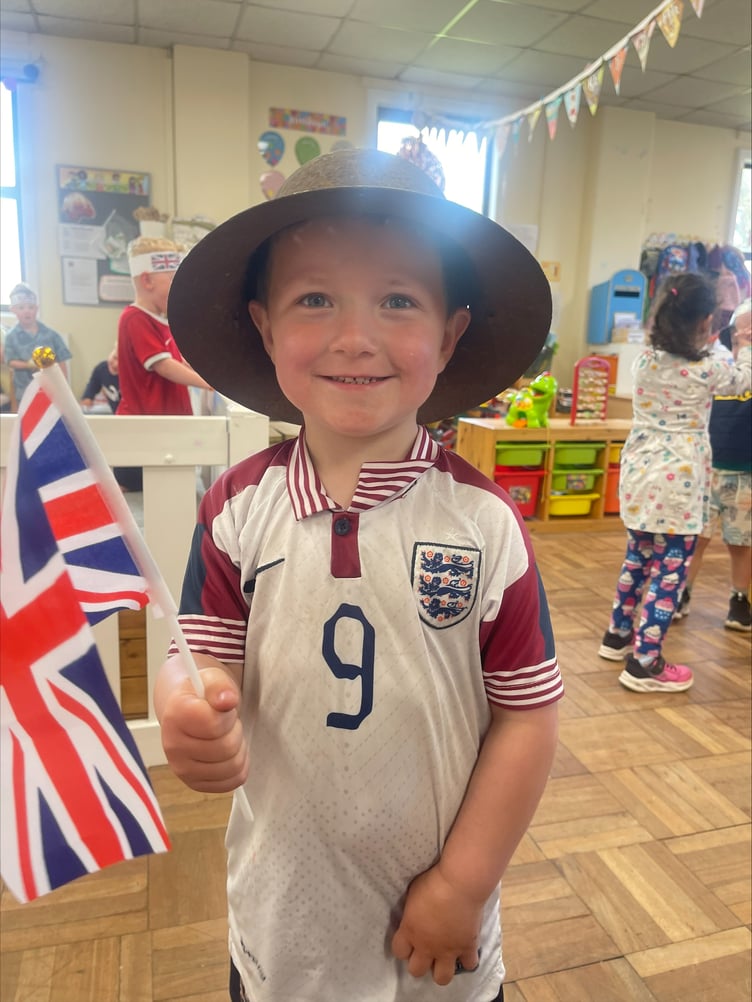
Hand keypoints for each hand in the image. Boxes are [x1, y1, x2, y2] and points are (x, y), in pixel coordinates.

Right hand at [159, 666, 247, 792]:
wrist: (186, 711)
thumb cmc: (201, 695)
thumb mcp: (212, 679)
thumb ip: (220, 686)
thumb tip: (228, 700)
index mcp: (175, 715)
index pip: (213, 724)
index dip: (227, 714)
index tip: (222, 707)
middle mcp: (173, 746)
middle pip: (226, 747)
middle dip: (235, 730)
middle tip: (226, 721)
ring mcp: (182, 769)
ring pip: (232, 766)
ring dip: (239, 748)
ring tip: (226, 735)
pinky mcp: (195, 783)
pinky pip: (233, 781)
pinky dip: (239, 766)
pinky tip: (227, 752)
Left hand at [391, 864, 482, 985]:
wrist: (459, 884)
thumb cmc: (433, 882)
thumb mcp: (413, 894)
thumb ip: (412, 911)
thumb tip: (414, 915)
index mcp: (410, 931)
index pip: (398, 952)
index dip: (403, 947)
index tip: (409, 940)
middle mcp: (426, 946)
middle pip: (416, 971)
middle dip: (420, 962)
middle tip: (426, 949)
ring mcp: (448, 950)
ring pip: (442, 978)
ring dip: (442, 968)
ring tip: (445, 956)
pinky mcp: (467, 948)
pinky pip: (468, 965)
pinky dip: (467, 959)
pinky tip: (466, 950)